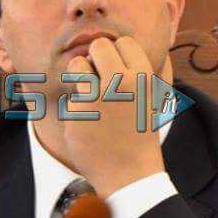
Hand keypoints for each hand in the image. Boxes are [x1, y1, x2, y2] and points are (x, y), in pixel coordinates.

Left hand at [63, 36, 164, 197]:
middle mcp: (121, 83)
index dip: (116, 53)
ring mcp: (97, 96)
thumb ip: (132, 74)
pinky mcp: (77, 110)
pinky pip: (70, 94)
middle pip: (98, 46)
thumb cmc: (137, 134)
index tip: (115, 69)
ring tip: (90, 95)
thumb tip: (113, 46)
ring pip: (77, 65)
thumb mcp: (147, 99)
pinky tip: (88, 123)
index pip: (123, 43)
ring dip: (79, 75)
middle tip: (97, 78)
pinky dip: (75, 106)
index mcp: (143, 78)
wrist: (129, 174)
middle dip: (94, 58)